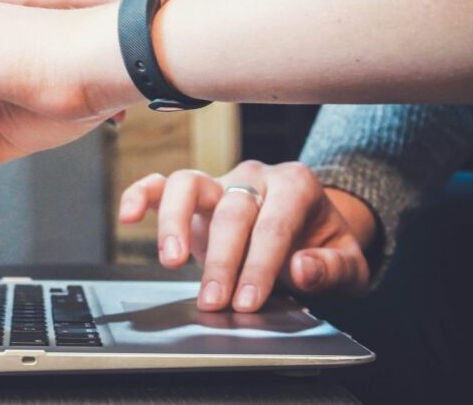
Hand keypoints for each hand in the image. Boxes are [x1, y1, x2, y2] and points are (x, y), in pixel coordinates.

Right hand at [119, 160, 375, 311]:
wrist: (312, 232)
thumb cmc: (324, 248)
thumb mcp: (349, 264)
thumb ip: (331, 267)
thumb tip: (302, 267)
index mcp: (296, 185)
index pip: (274, 224)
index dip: (260, 264)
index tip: (249, 300)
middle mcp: (254, 176)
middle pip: (232, 211)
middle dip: (222, 259)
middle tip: (215, 300)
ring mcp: (221, 182)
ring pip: (189, 184)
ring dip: (175, 222)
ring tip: (171, 260)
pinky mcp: (195, 194)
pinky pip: (162, 184)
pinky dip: (141, 195)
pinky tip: (128, 216)